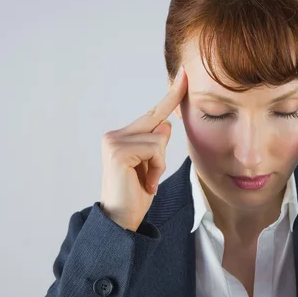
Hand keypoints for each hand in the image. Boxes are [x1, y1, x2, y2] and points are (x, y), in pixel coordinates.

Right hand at [100, 66, 187, 230]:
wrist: (121, 222)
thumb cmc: (136, 195)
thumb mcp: (152, 165)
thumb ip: (157, 143)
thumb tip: (166, 123)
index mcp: (122, 136)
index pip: (152, 114)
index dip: (170, 95)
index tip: (183, 74)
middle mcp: (114, 135)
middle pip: (158, 121)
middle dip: (166, 134)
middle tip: (161, 138)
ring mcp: (114, 141)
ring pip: (160, 138)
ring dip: (160, 163)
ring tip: (146, 181)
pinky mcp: (118, 151)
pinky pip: (156, 149)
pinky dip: (157, 168)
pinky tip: (146, 183)